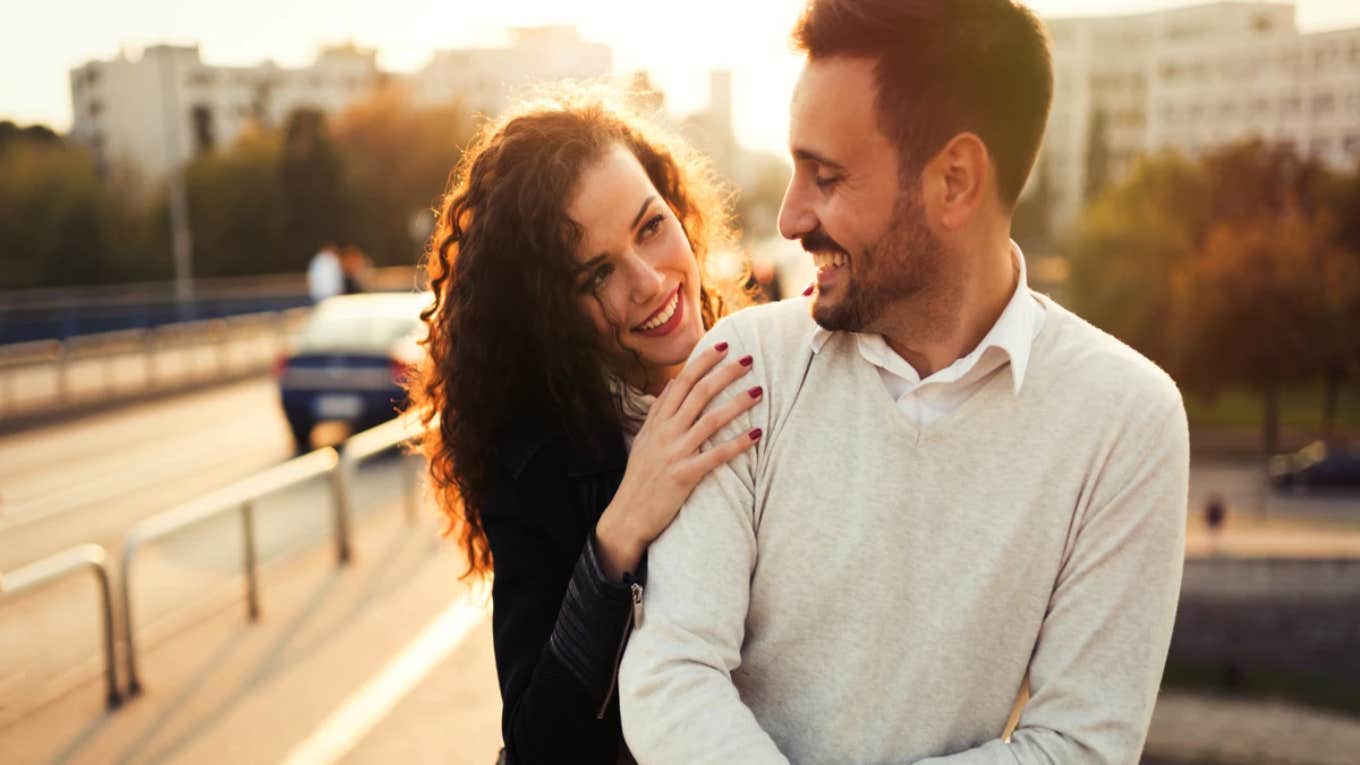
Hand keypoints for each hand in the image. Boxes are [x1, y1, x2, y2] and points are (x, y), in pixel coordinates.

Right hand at [595, 342, 762, 579]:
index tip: (723, 346)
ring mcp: (674, 453)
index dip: (703, 362)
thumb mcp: (644, 439)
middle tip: (748, 359)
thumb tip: (671, 384)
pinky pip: (715, 455)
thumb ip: (658, 412)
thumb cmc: (639, 478)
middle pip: (698, 393)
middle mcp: (665, 433)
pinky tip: (756, 434)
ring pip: (710, 420)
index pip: (681, 382)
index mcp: (656, 422)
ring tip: (759, 391)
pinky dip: (737, 443)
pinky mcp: (684, 475)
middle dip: (724, 373)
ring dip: (737, 403)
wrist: (627, 516)